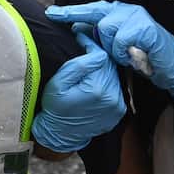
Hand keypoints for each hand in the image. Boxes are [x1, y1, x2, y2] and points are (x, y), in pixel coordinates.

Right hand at [32, 27, 126, 152]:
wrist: (60, 135)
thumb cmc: (55, 109)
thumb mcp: (58, 84)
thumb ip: (78, 65)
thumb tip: (95, 50)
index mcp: (97, 89)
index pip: (101, 56)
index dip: (90, 45)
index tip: (81, 38)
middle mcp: (112, 97)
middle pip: (109, 65)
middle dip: (97, 55)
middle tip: (84, 47)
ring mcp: (118, 105)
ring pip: (114, 74)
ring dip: (102, 68)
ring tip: (88, 64)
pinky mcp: (119, 110)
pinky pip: (116, 87)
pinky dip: (106, 81)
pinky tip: (94, 81)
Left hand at [47, 1, 173, 100]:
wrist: (172, 66)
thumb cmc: (143, 57)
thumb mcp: (117, 46)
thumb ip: (101, 37)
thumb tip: (78, 32)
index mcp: (120, 12)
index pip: (90, 9)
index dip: (70, 12)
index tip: (50, 13)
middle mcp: (127, 10)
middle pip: (96, 15)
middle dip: (83, 23)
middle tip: (78, 32)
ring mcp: (137, 17)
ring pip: (106, 29)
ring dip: (112, 48)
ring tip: (125, 55)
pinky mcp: (145, 28)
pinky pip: (121, 40)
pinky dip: (123, 52)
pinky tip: (133, 56)